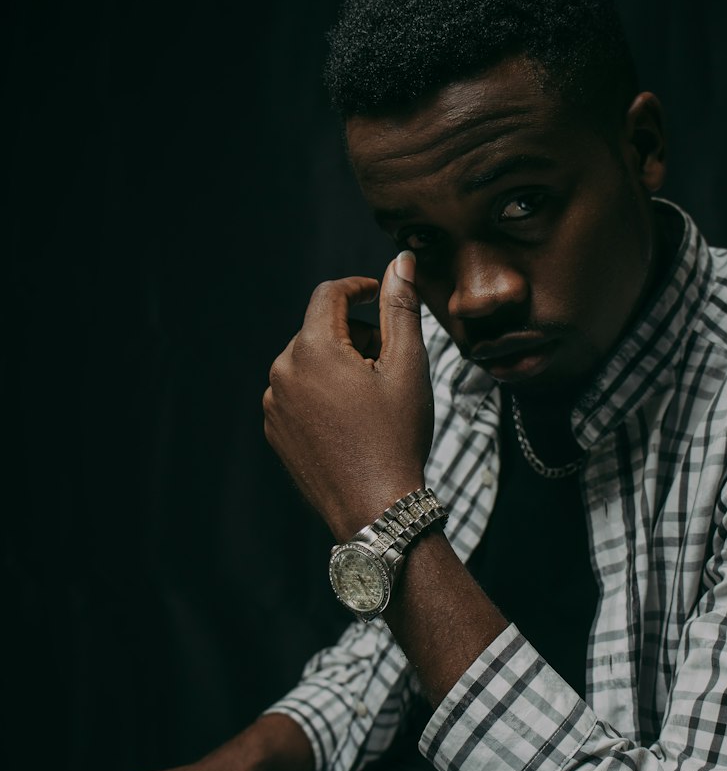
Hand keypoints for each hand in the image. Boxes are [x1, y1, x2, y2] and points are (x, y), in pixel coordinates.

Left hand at [263, 252, 433, 537]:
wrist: (376, 509)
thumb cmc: (397, 436)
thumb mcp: (408, 366)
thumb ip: (401, 307)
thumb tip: (400, 261)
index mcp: (312, 349)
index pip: (329, 294)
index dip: (359, 287)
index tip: (381, 294)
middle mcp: (282, 372)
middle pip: (320, 330)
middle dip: (356, 336)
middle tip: (392, 366)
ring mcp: (273, 405)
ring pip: (308, 363)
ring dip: (339, 366)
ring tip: (373, 399)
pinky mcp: (274, 431)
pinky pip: (297, 395)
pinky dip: (323, 395)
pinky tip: (352, 423)